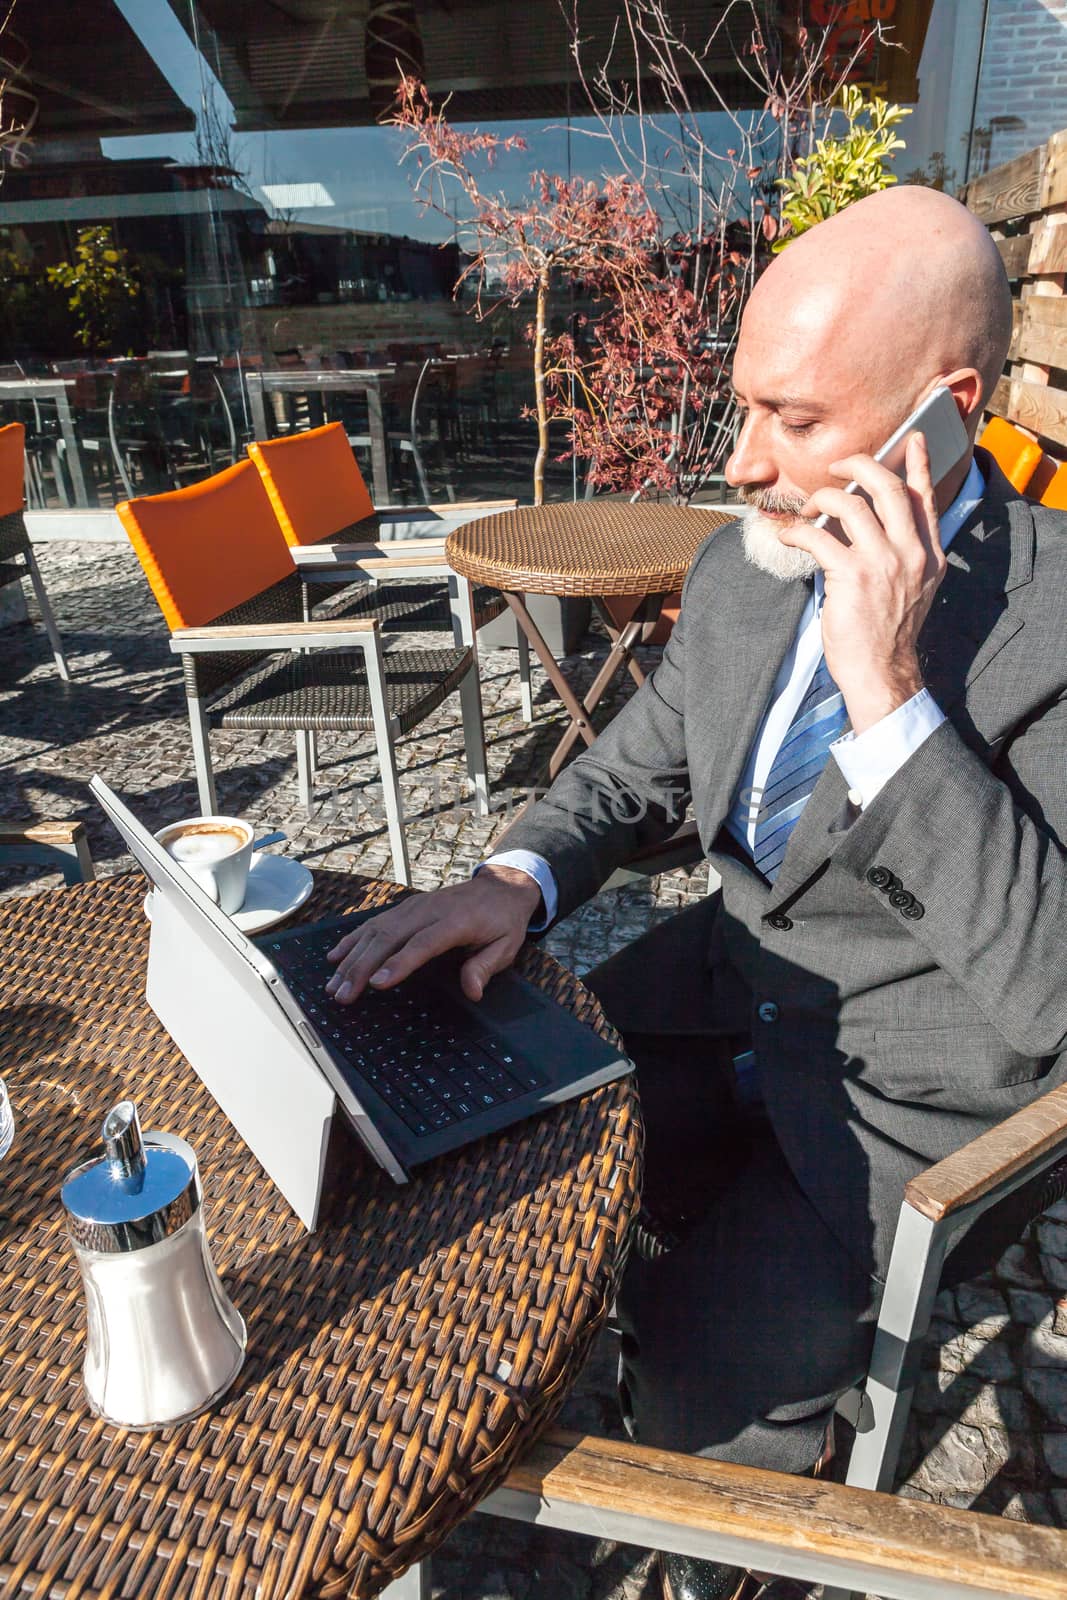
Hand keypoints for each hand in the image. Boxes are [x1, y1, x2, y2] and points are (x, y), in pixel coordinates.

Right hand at [324, 865, 543, 1004]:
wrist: (499, 887)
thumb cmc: (502, 921)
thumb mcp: (506, 946)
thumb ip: (486, 967)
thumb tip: (472, 991)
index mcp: (456, 921)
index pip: (422, 944)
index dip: (398, 964)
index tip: (376, 983)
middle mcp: (428, 911)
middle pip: (389, 938)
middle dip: (361, 968)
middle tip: (343, 995)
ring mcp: (413, 907)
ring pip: (375, 931)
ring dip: (351, 958)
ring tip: (333, 986)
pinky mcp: (405, 907)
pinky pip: (373, 923)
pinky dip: (352, 940)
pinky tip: (335, 957)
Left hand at [778, 433, 946, 733]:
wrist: (881, 671)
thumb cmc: (887, 633)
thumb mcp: (912, 588)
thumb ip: (902, 554)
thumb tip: (867, 523)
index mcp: (928, 554)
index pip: (924, 499)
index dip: (918, 465)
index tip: (911, 440)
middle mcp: (911, 552)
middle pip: (887, 487)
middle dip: (859, 465)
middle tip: (838, 466)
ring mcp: (883, 561)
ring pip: (850, 503)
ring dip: (821, 499)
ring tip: (807, 510)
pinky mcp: (852, 575)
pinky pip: (818, 536)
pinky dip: (797, 531)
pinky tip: (788, 536)